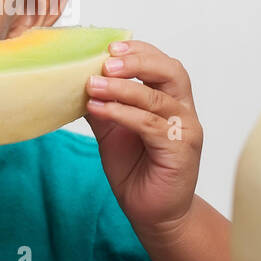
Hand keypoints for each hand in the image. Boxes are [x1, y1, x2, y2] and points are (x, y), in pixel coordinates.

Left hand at [83, 39, 202, 232]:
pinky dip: (124, 114)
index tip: (109, 46)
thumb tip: (76, 80)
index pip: (161, 63)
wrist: (152, 214)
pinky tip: (102, 109)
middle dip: (137, 61)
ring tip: (93, 85)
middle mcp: (182, 110)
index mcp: (170, 100)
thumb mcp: (112, 131)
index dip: (138, 51)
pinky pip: (151, 125)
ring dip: (123, 88)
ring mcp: (185, 130)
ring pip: (157, 98)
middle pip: (170, 71)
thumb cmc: (137, 171)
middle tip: (106, 62)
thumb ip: (102, 104)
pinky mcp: (180, 150)